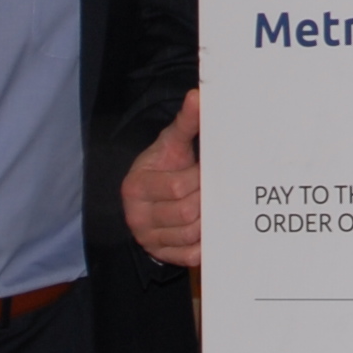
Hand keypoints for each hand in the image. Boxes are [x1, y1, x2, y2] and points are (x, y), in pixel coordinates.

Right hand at [121, 90, 202, 265]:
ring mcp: (148, 239)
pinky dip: (205, 243)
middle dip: (206, 200)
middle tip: (217, 190)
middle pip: (186, 213)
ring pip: (191, 235)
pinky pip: (190, 255)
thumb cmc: (161, 167)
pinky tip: (210, 227)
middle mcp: (137, 216)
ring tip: (214, 206)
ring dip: (208, 221)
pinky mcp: (161, 255)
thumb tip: (198, 97)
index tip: (208, 171)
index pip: (177, 187)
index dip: (199, 179)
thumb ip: (185, 123)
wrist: (144, 196)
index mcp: (136, 186)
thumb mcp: (169, 144)